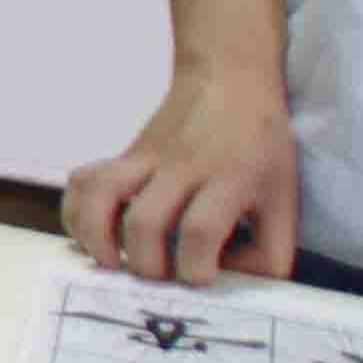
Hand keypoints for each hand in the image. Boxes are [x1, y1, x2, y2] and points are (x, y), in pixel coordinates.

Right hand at [64, 65, 300, 284]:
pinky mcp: (124, 154)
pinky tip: (91, 232)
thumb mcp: (286, 199)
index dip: (195, 267)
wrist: (228, 81)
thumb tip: (229, 281)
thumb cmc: (261, 146)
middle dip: (147, 265)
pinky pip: (84, 179)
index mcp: (230, 179)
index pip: (200, 231)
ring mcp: (146, 158)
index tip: (201, 278)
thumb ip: (271, 251)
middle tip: (162, 275)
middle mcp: (182, 167)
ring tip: (112, 261)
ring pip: (101, 196)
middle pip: (145, 223)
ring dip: (98, 238)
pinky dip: (77, 210)